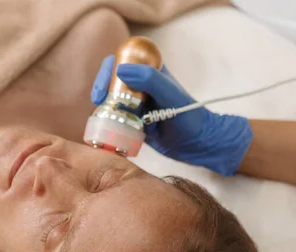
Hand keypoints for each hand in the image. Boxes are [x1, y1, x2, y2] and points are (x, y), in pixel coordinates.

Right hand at [91, 55, 252, 175]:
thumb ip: (150, 80)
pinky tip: (110, 130)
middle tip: (98, 103)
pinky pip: (115, 119)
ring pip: (111, 100)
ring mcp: (136, 105)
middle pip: (111, 81)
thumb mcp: (170, 95)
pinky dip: (110, 123)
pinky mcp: (133, 123)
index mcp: (150, 71)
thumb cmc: (189, 117)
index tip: (103, 89)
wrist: (197, 145)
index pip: (121, 61)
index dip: (107, 71)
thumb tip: (121, 71)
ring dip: (105, 108)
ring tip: (105, 119)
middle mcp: (141, 86)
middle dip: (102, 91)